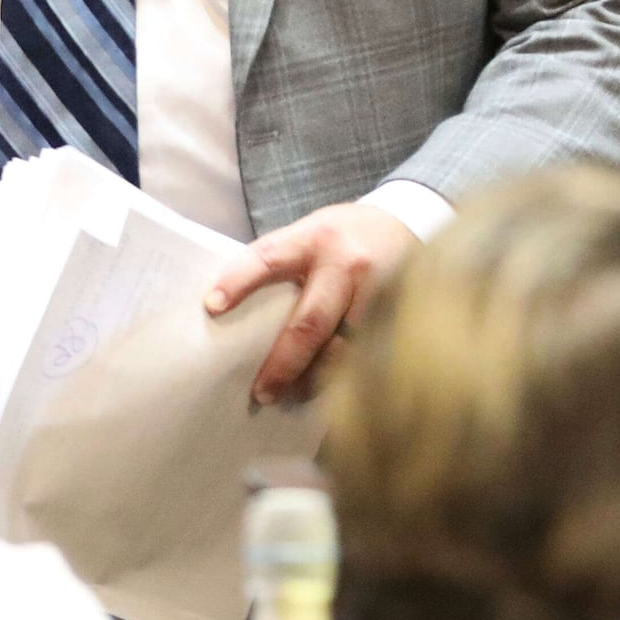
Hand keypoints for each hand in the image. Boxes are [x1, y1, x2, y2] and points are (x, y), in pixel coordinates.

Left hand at [203, 200, 421, 405]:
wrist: (407, 222)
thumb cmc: (342, 235)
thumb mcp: (308, 233)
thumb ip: (280, 263)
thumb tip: (234, 309)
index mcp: (314, 239)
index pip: (269, 258)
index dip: (239, 281)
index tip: (212, 306)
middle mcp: (345, 267)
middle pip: (310, 322)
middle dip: (283, 362)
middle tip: (260, 392)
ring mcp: (376, 294)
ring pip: (342, 349)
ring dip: (313, 379)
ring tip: (291, 396)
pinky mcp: (396, 318)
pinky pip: (366, 357)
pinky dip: (344, 378)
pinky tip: (327, 392)